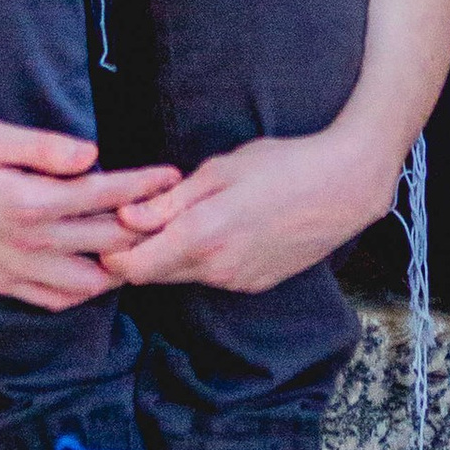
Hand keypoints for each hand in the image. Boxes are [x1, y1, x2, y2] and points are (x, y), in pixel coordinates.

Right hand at [0, 123, 181, 310]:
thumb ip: (44, 148)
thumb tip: (91, 155)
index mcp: (33, 202)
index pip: (105, 196)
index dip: (144, 186)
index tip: (173, 176)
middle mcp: (32, 243)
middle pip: (108, 242)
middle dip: (148, 226)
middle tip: (176, 212)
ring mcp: (19, 270)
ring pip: (89, 281)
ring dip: (121, 265)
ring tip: (142, 245)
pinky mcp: (4, 284)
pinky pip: (56, 300)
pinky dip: (85, 292)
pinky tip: (97, 276)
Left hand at [103, 131, 376, 294]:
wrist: (344, 189)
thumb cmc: (282, 165)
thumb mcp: (221, 170)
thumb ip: (170, 200)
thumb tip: (126, 216)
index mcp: (202, 236)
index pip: (134, 267)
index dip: (112, 253)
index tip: (105, 230)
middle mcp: (216, 268)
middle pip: (153, 276)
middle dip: (135, 254)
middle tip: (130, 221)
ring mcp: (237, 281)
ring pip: (182, 277)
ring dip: (167, 256)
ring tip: (172, 219)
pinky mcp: (254, 284)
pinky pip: (211, 277)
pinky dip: (198, 260)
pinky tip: (210, 229)